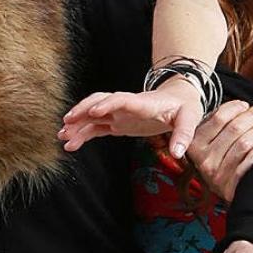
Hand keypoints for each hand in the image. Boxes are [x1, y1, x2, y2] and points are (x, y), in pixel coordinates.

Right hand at [58, 78, 199, 156]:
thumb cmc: (184, 108)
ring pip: (93, 115)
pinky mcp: (117, 123)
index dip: (108, 104)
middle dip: (83, 110)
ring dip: (78, 123)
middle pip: (100, 102)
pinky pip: (96, 127)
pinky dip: (82, 134)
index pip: (122, 100)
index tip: (94, 111)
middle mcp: (126, 106)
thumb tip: (177, 153)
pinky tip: (70, 144)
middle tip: (68, 121)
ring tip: (62, 136)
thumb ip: (183, 135)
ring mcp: (119, 114)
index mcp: (143, 103)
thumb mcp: (190, 119)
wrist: (179, 100)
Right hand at [186, 101, 252, 202]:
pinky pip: (246, 165)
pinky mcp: (228, 186)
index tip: (246, 104)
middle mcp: (203, 158)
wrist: (220, 188)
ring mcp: (215, 173)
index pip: (219, 118)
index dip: (236, 108)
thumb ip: (219, 122)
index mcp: (195, 142)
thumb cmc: (217, 155)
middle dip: (251, 116)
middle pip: (233, 129)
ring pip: (243, 144)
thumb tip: (242, 106)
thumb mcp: (209, 138)